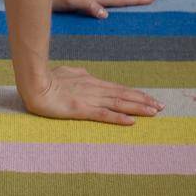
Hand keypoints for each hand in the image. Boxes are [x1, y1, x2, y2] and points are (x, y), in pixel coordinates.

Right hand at [20, 66, 164, 123]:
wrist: (33, 82)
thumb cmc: (46, 78)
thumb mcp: (66, 73)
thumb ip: (78, 74)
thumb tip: (86, 73)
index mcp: (90, 80)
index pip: (118, 89)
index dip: (136, 94)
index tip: (151, 98)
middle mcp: (94, 88)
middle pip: (123, 95)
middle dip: (143, 101)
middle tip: (162, 106)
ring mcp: (88, 99)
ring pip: (118, 103)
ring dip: (137, 108)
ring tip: (154, 112)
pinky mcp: (80, 109)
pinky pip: (103, 114)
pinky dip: (118, 118)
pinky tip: (131, 122)